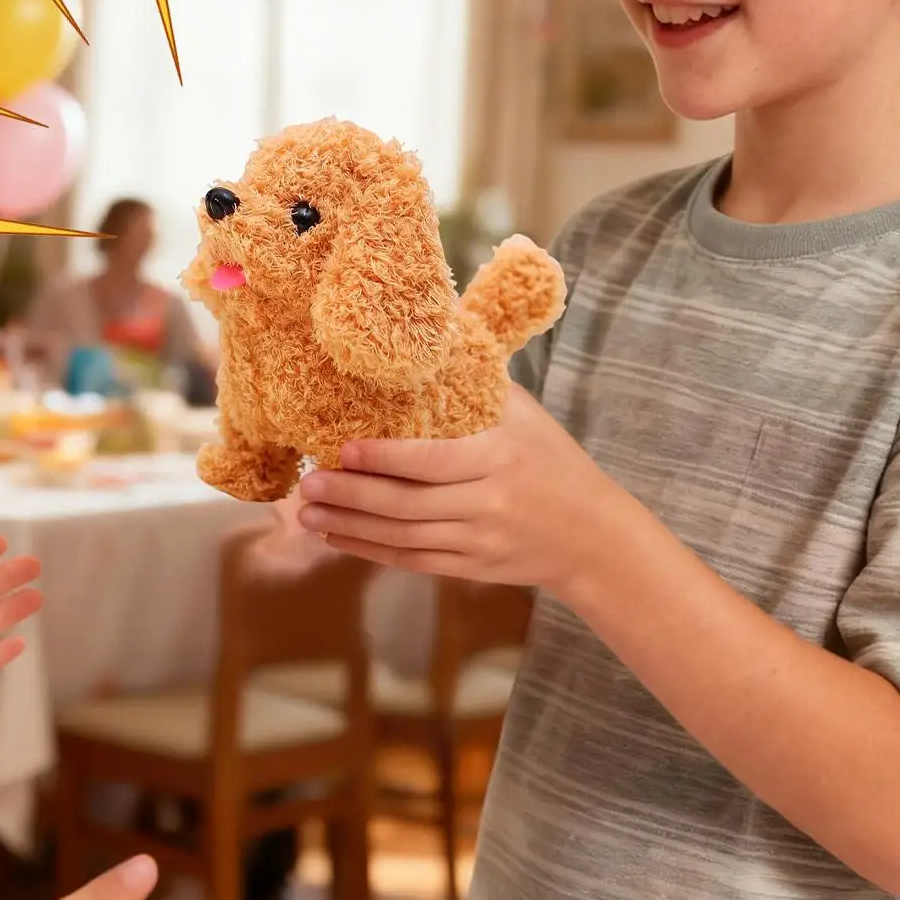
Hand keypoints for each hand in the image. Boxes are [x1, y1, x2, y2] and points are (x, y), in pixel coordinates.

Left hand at [296, 383, 632, 597]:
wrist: (594, 535)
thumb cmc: (551, 459)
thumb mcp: (524, 415)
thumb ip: (476, 382)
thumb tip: (430, 330)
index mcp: (498, 458)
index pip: (433, 460)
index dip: (385, 457)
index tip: (343, 448)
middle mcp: (487, 503)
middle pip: (407, 504)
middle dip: (351, 495)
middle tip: (306, 482)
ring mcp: (478, 541)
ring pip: (403, 537)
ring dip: (349, 525)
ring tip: (305, 513)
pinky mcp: (471, 568)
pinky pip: (413, 561)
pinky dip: (370, 550)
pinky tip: (336, 536)